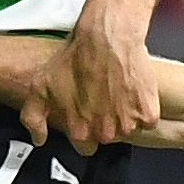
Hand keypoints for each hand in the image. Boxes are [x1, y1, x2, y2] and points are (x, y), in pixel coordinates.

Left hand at [34, 3, 159, 152]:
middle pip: (106, 138)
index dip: (85, 129)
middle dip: (104, 122)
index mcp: (80, 131)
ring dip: (124, 116)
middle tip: (101, 98)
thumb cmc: (75, 57)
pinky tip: (132, 91)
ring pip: (127, 129)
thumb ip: (34, 118)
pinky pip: (147, 120)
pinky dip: (142, 109)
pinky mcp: (148, 113)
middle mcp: (105, 133)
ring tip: (116, 92)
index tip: (87, 114)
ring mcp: (128, 124)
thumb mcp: (41, 85)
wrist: (107, 36)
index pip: (85, 147)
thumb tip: (39, 139)